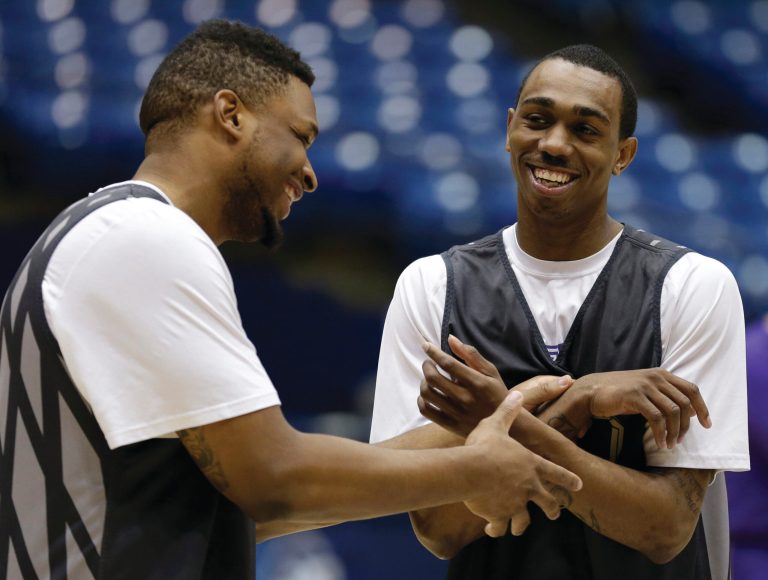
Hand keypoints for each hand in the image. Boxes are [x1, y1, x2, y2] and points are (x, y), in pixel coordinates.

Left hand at [418, 334, 572, 436]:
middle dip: (427, 365)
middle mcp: (465, 398)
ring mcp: (457, 413)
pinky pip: (426, 410)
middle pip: (433, 378)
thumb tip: (450, 339)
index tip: (426, 345)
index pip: (448, 364)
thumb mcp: (490, 371)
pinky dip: (422, 399)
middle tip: (429, 362)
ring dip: (423, 381)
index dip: (433, 352)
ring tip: (430, 378)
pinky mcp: (450, 424)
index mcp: (477, 383)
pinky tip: (428, 394)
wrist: (504, 424)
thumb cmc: (496, 392)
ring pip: (427, 393)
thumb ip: (470, 354)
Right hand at [464, 390, 582, 536]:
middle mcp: (528, 487)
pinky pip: (499, 527)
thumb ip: (508, 411)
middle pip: (548, 503)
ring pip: (525, 521)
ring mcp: (515, 504)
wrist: (471, 470)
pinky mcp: (499, 515)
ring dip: (522, 524)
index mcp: (531, 465)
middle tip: (554, 512)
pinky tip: (491, 529)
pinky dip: (496, 528)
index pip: (557, 473)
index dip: (569, 479)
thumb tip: (517, 394)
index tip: (579, 485)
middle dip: (552, 509)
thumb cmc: (485, 445)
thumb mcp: (496, 424)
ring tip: (519, 528)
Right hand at [537, 369, 711, 448]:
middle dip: (686, 425)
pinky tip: (660, 443)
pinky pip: (657, 417)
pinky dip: (662, 433)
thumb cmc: (619, 393)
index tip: (707, 425)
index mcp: (661, 374)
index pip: (692, 390)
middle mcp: (656, 377)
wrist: (592, 391)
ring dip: (674, 432)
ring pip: (673, 411)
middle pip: (685, 403)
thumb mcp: (645, 390)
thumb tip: (685, 412)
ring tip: (669, 444)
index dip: (703, 408)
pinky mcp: (635, 396)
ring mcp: (645, 385)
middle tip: (680, 440)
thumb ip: (663, 395)